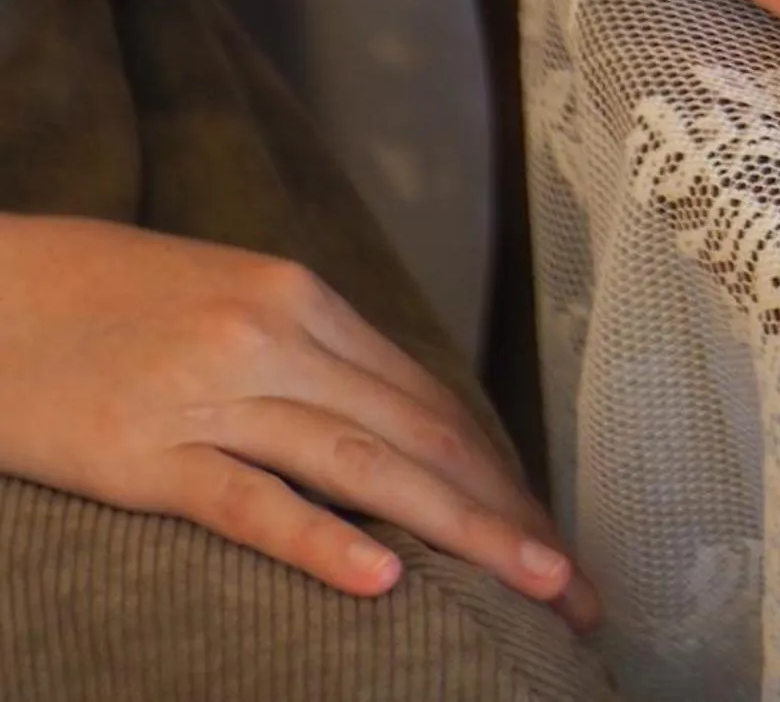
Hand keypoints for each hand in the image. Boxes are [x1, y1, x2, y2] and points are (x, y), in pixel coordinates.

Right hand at [0, 217, 597, 628]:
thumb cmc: (105, 300)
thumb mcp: (224, 302)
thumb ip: (306, 354)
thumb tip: (387, 424)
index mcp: (300, 296)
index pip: (425, 396)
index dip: (496, 469)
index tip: (547, 531)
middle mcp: (274, 334)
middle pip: (415, 433)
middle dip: (503, 511)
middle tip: (572, 585)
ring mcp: (212, 392)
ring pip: (362, 465)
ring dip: (458, 530)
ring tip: (530, 583)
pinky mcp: (146, 453)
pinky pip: (249, 501)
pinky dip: (320, 541)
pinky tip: (382, 580)